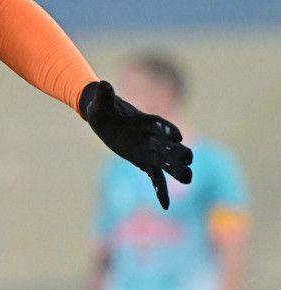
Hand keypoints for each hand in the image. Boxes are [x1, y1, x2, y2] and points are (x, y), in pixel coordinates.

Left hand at [81, 80, 192, 208]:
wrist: (104, 117)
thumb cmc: (103, 108)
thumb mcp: (100, 103)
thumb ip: (104, 95)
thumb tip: (102, 84)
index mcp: (146, 121)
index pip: (161, 125)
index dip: (168, 130)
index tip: (174, 136)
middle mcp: (153, 137)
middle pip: (172, 146)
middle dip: (179, 153)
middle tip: (185, 161)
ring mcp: (151, 151)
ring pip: (169, 163)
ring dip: (178, 170)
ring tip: (187, 179)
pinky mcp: (145, 162)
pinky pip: (156, 177)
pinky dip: (160, 190)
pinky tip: (165, 205)